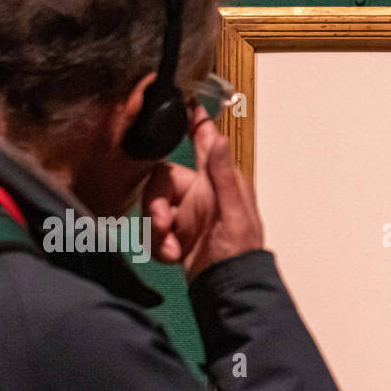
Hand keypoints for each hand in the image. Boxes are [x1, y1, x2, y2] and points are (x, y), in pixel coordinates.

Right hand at [143, 105, 264, 280]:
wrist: (227, 289)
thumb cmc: (238, 252)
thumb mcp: (233, 212)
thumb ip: (222, 174)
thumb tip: (219, 136)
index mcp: (217, 182)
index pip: (203, 142)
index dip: (194, 122)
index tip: (185, 102)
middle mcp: (200, 193)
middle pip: (160, 180)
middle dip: (155, 204)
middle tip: (163, 224)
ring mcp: (187, 214)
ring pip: (152, 206)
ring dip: (157, 230)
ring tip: (172, 247)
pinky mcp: (176, 233)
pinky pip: (153, 229)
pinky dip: (159, 245)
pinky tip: (173, 255)